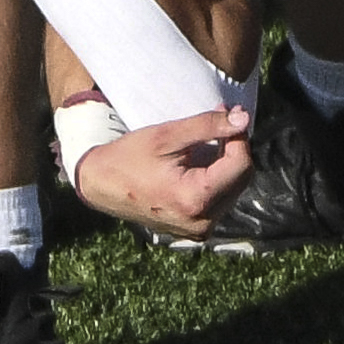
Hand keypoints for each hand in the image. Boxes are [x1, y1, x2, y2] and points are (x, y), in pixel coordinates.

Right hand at [77, 105, 254, 240]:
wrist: (100, 185)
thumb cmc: (128, 158)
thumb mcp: (167, 136)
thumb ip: (207, 126)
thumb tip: (243, 119)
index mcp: (195, 199)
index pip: (239, 165)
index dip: (239, 136)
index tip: (230, 112)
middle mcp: (202, 222)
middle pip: (241, 179)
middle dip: (235, 148)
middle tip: (222, 120)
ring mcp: (199, 230)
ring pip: (234, 189)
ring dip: (227, 162)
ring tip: (210, 140)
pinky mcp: (196, 231)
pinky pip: (220, 201)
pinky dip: (217, 179)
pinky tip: (202, 162)